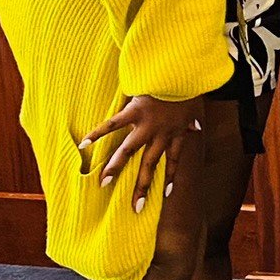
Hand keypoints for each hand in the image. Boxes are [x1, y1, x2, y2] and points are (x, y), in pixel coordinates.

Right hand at [80, 95, 202, 211]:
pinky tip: (83, 144)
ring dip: (116, 166)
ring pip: (129, 150)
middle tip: (135, 207)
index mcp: (175, 133)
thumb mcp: (192, 108)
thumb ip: (191, 121)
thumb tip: (196, 127)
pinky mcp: (134, 111)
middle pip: (151, 164)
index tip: (166, 195)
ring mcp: (146, 124)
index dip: (170, 177)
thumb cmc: (186, 88)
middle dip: (142, 185)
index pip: (174, 160)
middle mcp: (161, 133)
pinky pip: (113, 124)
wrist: (182, 72)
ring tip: (103, 182)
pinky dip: (97, 133)